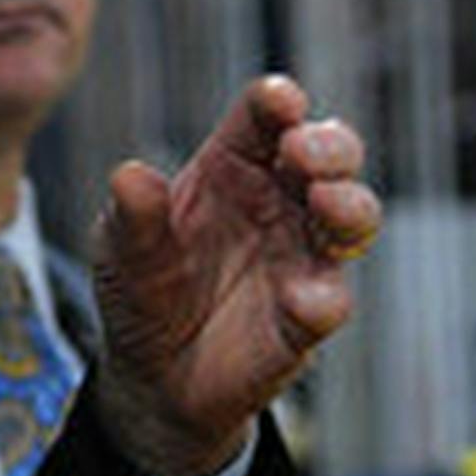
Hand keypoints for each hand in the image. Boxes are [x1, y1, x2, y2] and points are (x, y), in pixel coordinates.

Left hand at [91, 72, 378, 475]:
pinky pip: (328, 303)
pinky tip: (302, 299)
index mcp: (235, 164)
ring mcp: (302, 257)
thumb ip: (133, 217)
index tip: (278, 101)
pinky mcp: (306, 318)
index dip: (278, 102)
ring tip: (327, 203)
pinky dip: (321, 299)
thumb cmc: (141, 289)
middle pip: (330, 154)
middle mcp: (282, 201)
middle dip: (329, 145)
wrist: (150, 375)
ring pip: (352, 220)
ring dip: (348, 206)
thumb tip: (130, 176)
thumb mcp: (123, 249)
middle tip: (303, 151)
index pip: (266, 117)